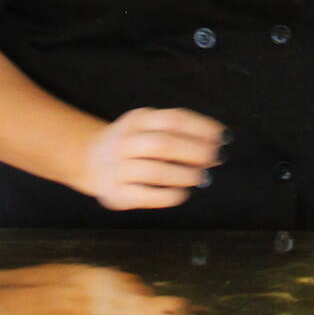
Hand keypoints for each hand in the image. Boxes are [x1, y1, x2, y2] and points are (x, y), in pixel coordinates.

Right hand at [73, 107, 223, 210]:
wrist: (90, 160)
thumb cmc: (134, 143)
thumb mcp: (150, 127)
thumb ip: (180, 133)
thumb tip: (218, 145)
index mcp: (138, 119)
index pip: (174, 119)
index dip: (202, 127)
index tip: (223, 137)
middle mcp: (124, 141)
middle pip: (164, 144)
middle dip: (196, 151)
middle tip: (216, 158)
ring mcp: (118, 168)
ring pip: (155, 171)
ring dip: (185, 175)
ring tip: (201, 177)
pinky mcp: (116, 193)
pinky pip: (146, 195)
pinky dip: (169, 195)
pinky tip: (182, 193)